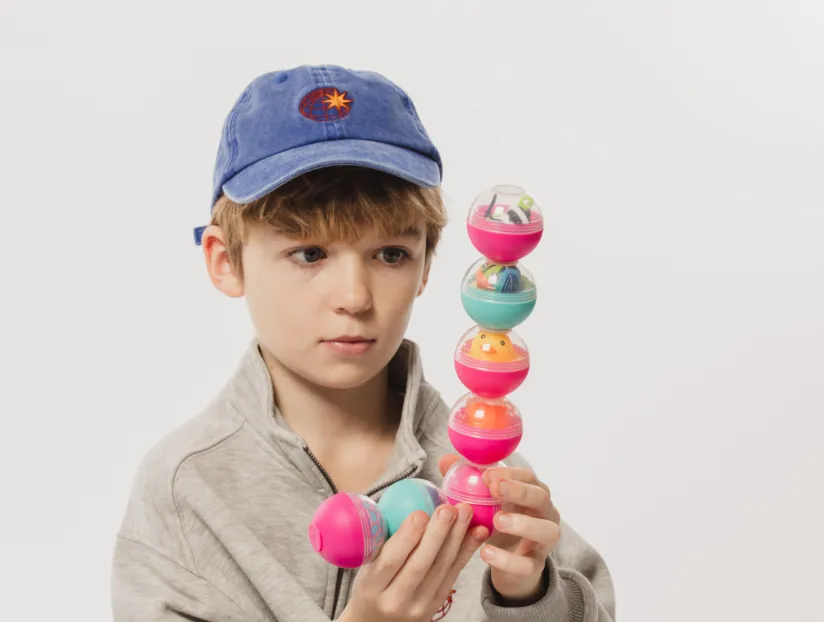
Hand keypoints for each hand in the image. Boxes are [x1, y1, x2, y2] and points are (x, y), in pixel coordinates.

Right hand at [339, 502, 486, 621]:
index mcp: (371, 586)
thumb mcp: (365, 563)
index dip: (406, 537)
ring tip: (465, 512)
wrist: (377, 620)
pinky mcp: (437, 605)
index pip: (390, 562)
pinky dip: (466, 551)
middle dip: (437, 534)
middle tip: (448, 508)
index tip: (420, 512)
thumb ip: (380, 538)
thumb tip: (403, 498)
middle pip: (420, 566)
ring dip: (457, 538)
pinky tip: (477, 531)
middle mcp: (395, 600)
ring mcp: (419, 606)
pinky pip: (454, 574)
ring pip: (441, 569)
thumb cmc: (370, 581)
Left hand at [438, 455, 560, 602]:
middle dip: (520, 491)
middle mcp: (545, 513)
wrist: (508, 562)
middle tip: (495, 489)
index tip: (486, 475)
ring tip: (497, 521)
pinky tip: (486, 553)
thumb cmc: (497, 521)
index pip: (528, 476)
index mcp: (532, 491)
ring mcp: (544, 540)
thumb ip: (466, 480)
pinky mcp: (536, 565)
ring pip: (546, 531)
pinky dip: (508, 560)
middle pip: (541, 497)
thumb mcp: (484, 501)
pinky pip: (527, 565)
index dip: (510, 474)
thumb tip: (445, 461)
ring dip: (523, 524)